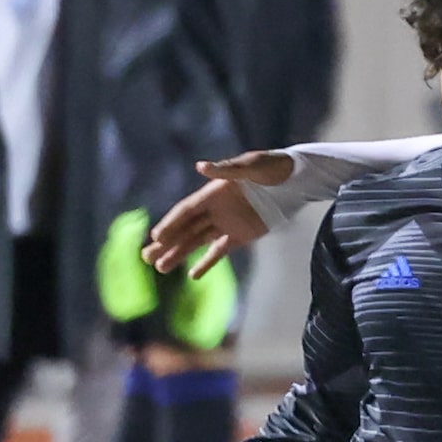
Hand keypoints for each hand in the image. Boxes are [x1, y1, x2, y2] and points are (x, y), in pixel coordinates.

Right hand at [145, 150, 295, 276]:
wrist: (295, 180)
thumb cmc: (273, 168)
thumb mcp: (251, 166)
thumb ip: (226, 169)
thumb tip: (201, 166)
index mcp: (213, 192)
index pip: (186, 211)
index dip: (171, 224)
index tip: (156, 237)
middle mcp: (215, 209)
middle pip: (185, 229)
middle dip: (166, 244)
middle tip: (146, 258)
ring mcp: (226, 224)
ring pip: (196, 242)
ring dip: (178, 254)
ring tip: (160, 268)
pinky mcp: (239, 236)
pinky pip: (218, 252)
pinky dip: (206, 263)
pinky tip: (192, 275)